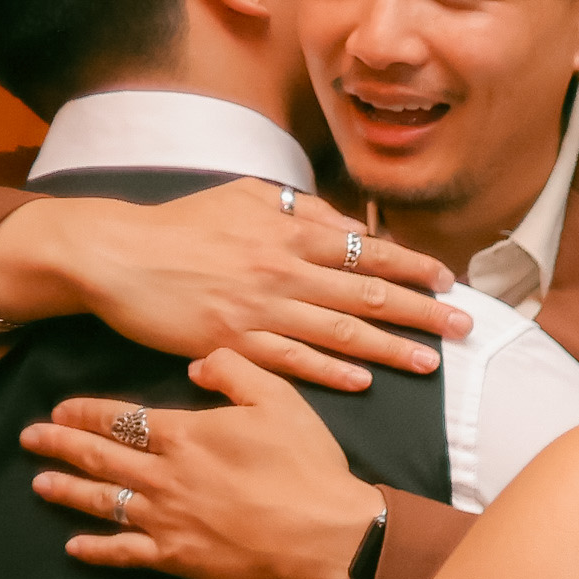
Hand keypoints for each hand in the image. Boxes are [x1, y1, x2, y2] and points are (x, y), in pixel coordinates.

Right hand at [0, 179, 463, 390]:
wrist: (114, 253)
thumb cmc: (180, 225)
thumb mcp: (243, 197)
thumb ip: (299, 209)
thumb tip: (349, 224)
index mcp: (287, 234)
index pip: (366, 250)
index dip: (412, 266)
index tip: (447, 282)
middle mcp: (282, 271)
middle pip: (366, 294)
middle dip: (421, 312)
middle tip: (464, 328)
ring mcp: (258, 308)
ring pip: (338, 332)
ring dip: (389, 349)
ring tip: (430, 363)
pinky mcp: (231, 340)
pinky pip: (290, 359)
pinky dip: (329, 371)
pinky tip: (363, 381)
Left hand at [23, 349, 377, 578]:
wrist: (330, 534)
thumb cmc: (308, 466)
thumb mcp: (281, 399)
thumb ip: (234, 371)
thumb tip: (196, 365)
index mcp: (185, 435)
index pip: (121, 418)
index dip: (87, 412)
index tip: (62, 409)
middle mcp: (164, 476)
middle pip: (99, 457)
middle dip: (60, 445)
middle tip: (33, 438)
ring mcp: (166, 518)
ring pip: (102, 501)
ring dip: (67, 490)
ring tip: (40, 484)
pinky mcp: (178, 557)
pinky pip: (125, 552)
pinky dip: (97, 550)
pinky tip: (76, 546)